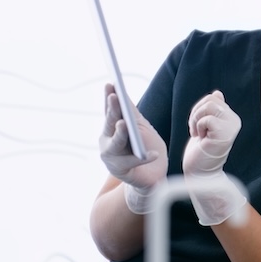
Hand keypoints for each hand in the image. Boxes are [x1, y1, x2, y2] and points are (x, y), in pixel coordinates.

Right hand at [99, 83, 167, 212]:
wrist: (151, 177)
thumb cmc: (146, 149)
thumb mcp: (142, 129)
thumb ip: (133, 116)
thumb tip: (124, 95)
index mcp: (113, 129)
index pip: (111, 111)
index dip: (110, 98)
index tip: (111, 83)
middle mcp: (108, 141)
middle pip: (111, 124)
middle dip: (113, 110)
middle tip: (115, 97)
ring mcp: (112, 157)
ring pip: (115, 144)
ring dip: (120, 134)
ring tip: (124, 124)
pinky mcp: (121, 171)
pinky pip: (133, 162)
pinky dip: (144, 158)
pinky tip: (153, 155)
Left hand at [182, 90, 247, 225]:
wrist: (200, 173)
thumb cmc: (201, 151)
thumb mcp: (206, 127)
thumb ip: (213, 111)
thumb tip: (218, 93)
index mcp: (231, 118)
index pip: (213, 98)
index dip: (199, 109)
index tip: (199, 126)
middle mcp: (234, 121)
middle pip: (210, 99)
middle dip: (196, 113)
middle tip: (196, 130)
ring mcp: (231, 127)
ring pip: (209, 106)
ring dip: (196, 119)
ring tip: (198, 133)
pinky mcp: (224, 134)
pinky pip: (207, 118)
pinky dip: (198, 127)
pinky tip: (201, 138)